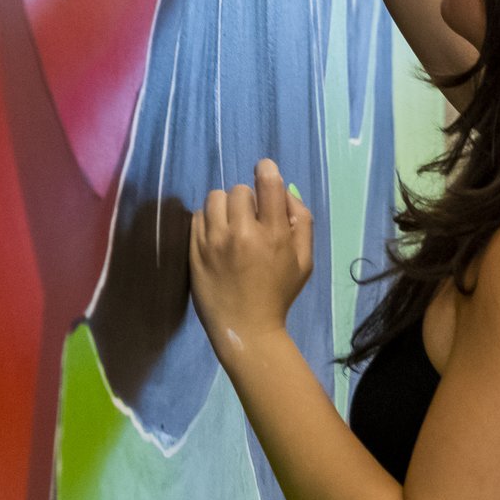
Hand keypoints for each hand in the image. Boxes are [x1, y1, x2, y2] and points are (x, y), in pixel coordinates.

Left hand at [189, 157, 313, 356]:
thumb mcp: (304, 260)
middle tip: (250, 218)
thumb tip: (286, 190)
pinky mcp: (194, 250)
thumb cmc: (279, 293)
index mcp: (273, 234)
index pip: (268, 183)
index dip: (266, 170)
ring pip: (215, 198)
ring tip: (230, 224)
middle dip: (247, 200)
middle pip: (239, 189)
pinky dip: (208, 220)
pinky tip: (216, 236)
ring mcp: (214, 242)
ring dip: (225, 206)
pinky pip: (197, 216)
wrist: (246, 328)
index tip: (264, 173)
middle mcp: (242, 233)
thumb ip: (301, 222)